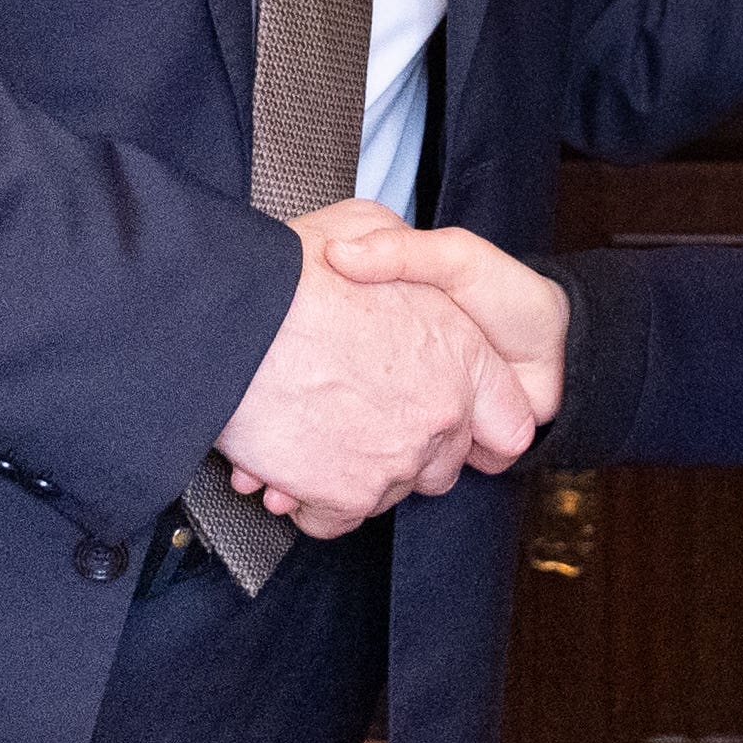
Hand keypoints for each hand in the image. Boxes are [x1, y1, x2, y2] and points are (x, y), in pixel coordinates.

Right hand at [215, 208, 535, 534]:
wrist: (233, 320)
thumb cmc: (294, 273)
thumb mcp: (364, 224)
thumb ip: (397, 251)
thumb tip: (392, 263)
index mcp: (462, 355)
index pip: (509, 420)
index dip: (482, 423)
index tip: (452, 422)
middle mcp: (441, 413)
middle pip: (444, 463)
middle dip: (408, 448)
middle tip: (362, 419)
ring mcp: (396, 461)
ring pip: (390, 491)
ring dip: (354, 472)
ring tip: (312, 436)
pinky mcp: (346, 496)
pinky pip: (338, 518)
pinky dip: (312, 501)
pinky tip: (289, 472)